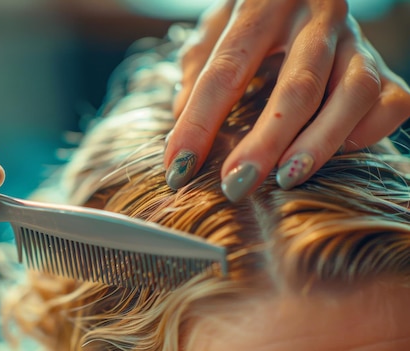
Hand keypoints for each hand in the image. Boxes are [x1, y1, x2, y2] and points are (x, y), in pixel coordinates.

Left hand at [164, 0, 409, 200]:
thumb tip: (181, 125)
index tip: (178, 168)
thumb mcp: (215, 28)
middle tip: (236, 184)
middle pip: (296, 86)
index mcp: (262, 7)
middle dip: (265, 142)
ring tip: (287, 178)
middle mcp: (315, 18)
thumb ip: (197, 69)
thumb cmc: (252, 18)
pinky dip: (367, 131)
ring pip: (354, 93)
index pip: (225, 70)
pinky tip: (338, 149)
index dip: (199, 124)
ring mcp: (356, 40)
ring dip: (320, 143)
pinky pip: (390, 101)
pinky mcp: (386, 65)